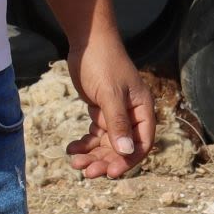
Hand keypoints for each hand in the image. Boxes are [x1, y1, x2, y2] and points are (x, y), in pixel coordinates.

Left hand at [65, 33, 155, 179]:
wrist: (88, 41)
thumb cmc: (103, 63)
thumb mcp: (110, 94)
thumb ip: (118, 123)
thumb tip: (126, 151)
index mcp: (142, 110)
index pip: (142, 143)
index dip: (128, 160)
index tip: (110, 173)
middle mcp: (132, 114)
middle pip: (122, 147)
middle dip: (105, 160)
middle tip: (87, 172)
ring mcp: (115, 114)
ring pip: (107, 143)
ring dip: (93, 155)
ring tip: (75, 163)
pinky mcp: (100, 111)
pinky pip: (94, 135)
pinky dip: (84, 144)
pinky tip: (71, 148)